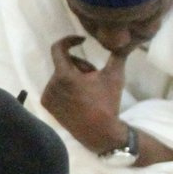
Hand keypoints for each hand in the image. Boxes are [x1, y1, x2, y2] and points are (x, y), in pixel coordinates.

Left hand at [42, 37, 127, 152]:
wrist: (100, 133)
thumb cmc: (107, 104)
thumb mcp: (114, 76)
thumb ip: (117, 54)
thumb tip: (125, 40)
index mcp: (64, 75)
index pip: (58, 47)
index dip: (70, 40)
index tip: (81, 40)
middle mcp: (51, 84)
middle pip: (64, 63)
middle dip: (80, 66)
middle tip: (95, 77)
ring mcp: (48, 96)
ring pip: (60, 75)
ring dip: (73, 77)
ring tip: (88, 90)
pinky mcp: (47, 105)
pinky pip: (55, 87)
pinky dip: (66, 88)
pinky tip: (79, 99)